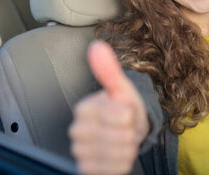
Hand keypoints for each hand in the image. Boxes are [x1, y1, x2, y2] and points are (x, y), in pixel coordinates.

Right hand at [69, 40, 148, 174]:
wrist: (122, 134)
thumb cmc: (122, 109)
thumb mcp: (121, 89)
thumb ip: (109, 70)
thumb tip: (96, 46)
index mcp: (84, 108)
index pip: (122, 116)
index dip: (131, 115)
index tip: (125, 112)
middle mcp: (77, 130)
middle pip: (122, 136)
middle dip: (131, 133)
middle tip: (124, 128)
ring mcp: (80, 152)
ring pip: (119, 154)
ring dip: (128, 148)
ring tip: (122, 140)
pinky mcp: (85, 169)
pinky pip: (114, 169)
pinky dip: (121, 163)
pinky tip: (116, 154)